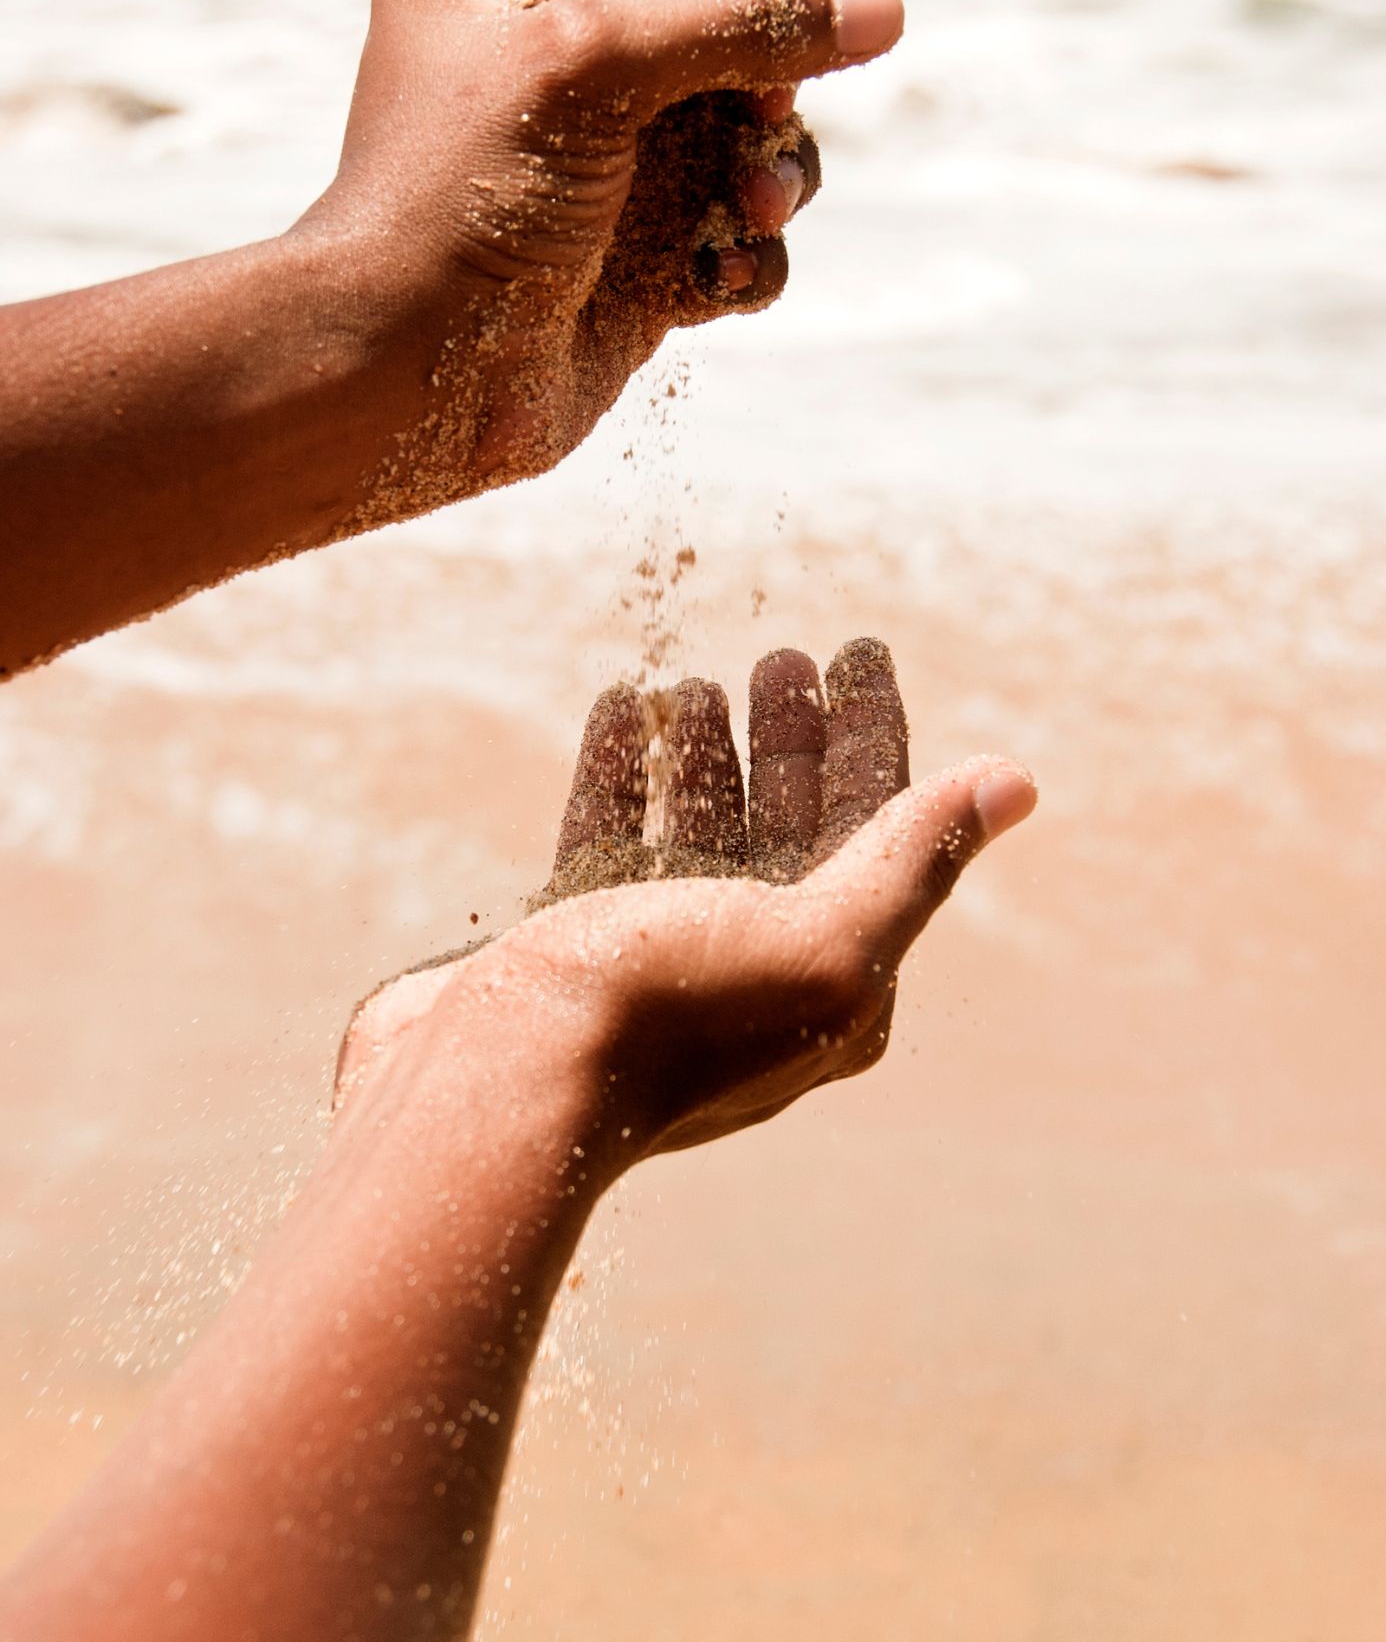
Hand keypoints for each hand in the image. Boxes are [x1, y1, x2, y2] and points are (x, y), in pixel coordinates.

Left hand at [301, 0, 903, 519]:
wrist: (409, 383)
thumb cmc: (466, 201)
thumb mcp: (595, 69)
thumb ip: (742, 23)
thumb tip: (886, 10)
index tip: (735, 24)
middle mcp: (544, 68)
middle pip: (716, 34)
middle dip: (761, 86)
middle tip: (764, 126)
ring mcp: (596, 172)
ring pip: (744, 140)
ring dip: (773, 173)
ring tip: (754, 211)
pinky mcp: (634, 263)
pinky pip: (733, 238)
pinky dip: (743, 259)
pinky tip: (712, 288)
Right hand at [335, 640, 1033, 1161]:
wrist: (497, 1090)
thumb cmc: (669, 1014)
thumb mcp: (821, 938)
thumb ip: (912, 858)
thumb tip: (1017, 782)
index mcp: (833, 978)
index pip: (877, 832)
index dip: (873, 736)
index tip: (859, 650)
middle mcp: (755, 973)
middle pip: (789, 825)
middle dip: (793, 737)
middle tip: (782, 656)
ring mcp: (661, 960)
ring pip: (699, 831)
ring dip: (707, 750)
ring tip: (696, 678)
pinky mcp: (577, 948)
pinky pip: (611, 839)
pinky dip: (624, 772)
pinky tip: (624, 709)